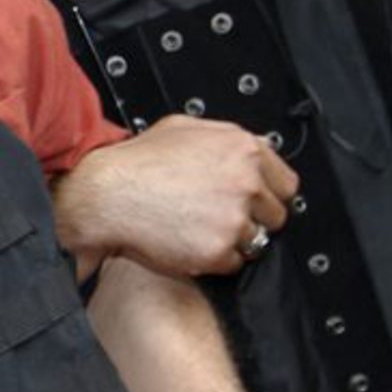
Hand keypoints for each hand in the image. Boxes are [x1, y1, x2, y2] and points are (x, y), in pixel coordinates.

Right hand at [56, 116, 298, 276]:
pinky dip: (215, 259)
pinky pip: (233, 263)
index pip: (287, 184)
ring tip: (199, 228)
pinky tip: (189, 241)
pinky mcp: (219, 250)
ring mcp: (234, 218)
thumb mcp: (182, 128)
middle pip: (276, 215)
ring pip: (257, 241)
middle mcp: (245, 182)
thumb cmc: (135, 163)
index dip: (268, 194)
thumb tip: (247, 148)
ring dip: (234, 240)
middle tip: (220, 216)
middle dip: (253, 218)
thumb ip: (224, 138)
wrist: (105, 196)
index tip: (254, 201)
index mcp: (242, 149)